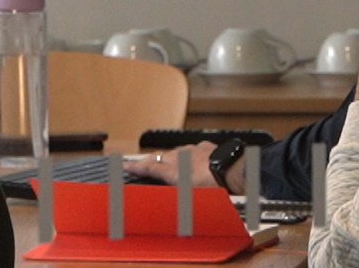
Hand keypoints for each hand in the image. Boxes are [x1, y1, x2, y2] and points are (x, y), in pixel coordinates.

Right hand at [124, 142, 239, 191]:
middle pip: (159, 157)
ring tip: (168, 164)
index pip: (149, 167)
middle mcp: (180, 157)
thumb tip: (163, 211)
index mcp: (173, 171)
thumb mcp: (191, 198)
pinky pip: (192, 150)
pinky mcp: (205, 147)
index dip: (136, 167)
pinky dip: (189, 154)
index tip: (124, 165)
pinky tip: (193, 158)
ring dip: (170, 158)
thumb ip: (176, 198)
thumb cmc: (214, 187)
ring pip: (176, 152)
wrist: (234, 171)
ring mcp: (192, 150)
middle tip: (140, 164)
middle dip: (149, 161)